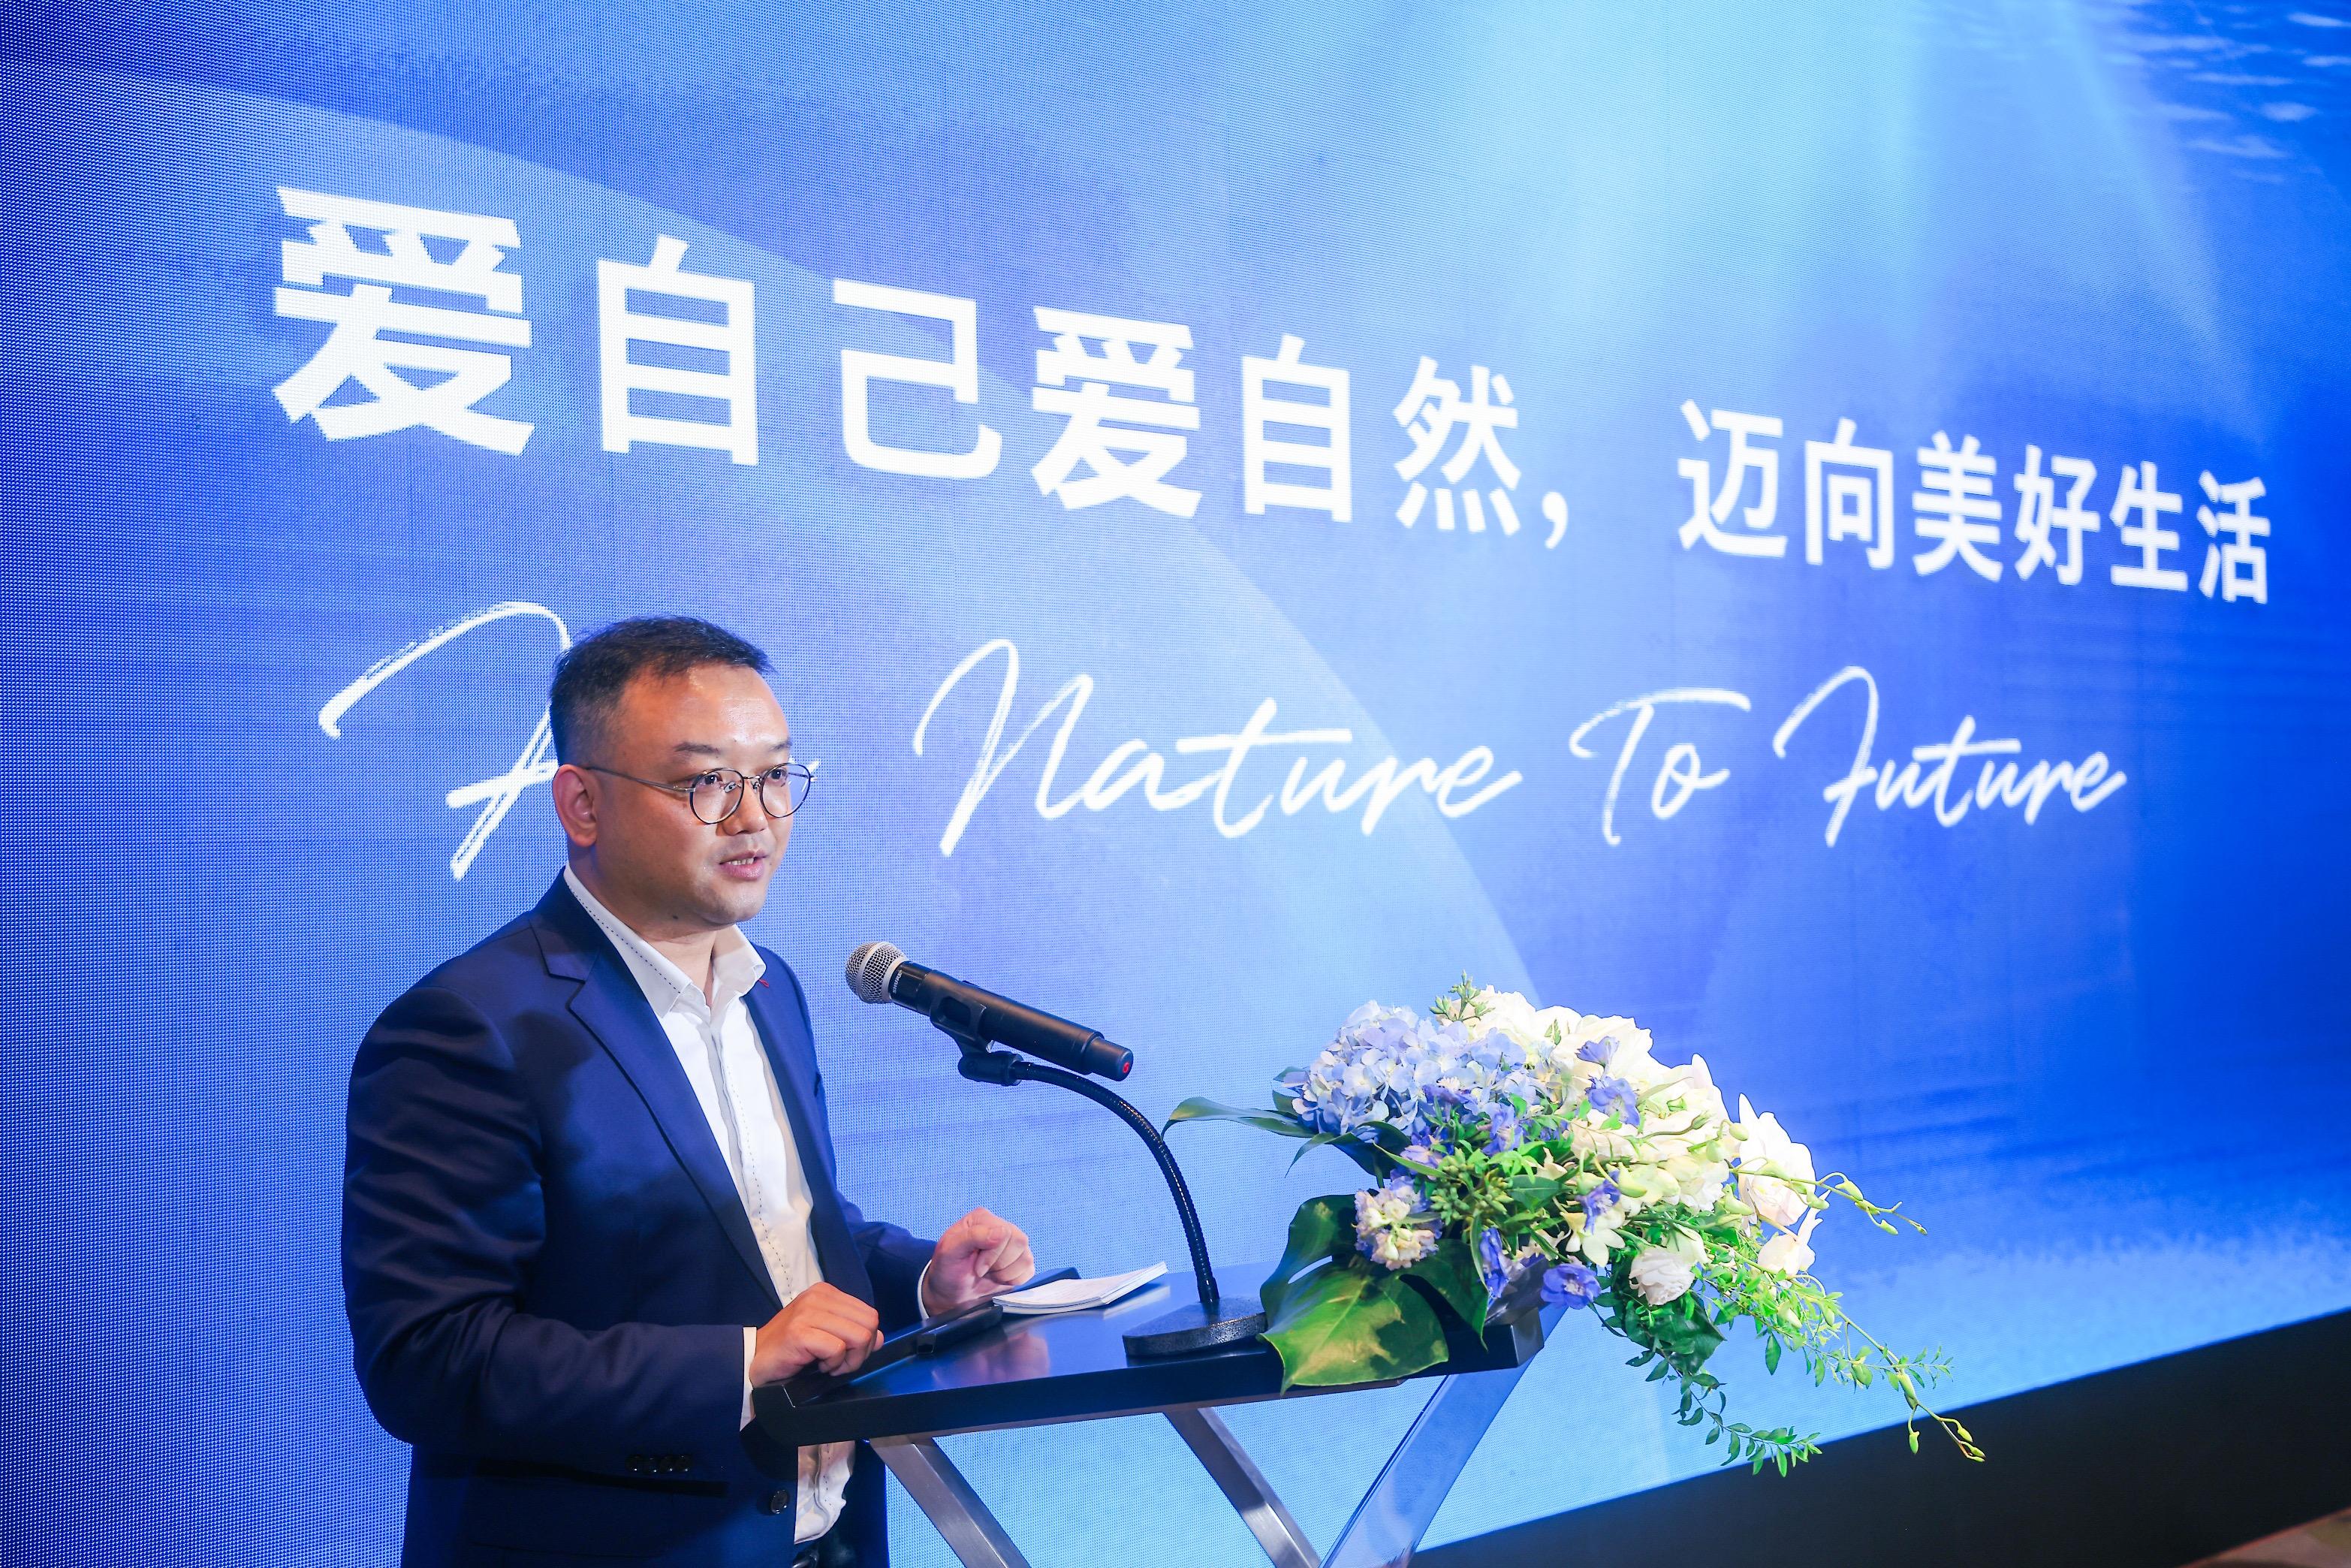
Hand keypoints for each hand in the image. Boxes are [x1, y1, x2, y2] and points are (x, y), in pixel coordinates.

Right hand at [750, 1283, 882, 1383]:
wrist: (753, 1360)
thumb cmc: (791, 1349)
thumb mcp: (826, 1334)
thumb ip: (852, 1331)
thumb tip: (880, 1337)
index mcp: (826, 1292)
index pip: (870, 1314)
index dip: (866, 1341)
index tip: (846, 1354)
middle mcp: (818, 1296)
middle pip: (869, 1324)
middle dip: (860, 1351)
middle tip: (839, 1363)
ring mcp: (808, 1312)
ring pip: (859, 1336)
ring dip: (847, 1360)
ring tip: (827, 1364)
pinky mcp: (800, 1332)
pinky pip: (838, 1350)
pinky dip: (832, 1364)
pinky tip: (817, 1365)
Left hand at [920, 1207, 1033, 1316]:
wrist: (951, 1294)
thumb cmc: (947, 1270)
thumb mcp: (949, 1251)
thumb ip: (973, 1236)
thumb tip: (1002, 1232)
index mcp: (983, 1219)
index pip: (1005, 1232)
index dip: (992, 1255)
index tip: (976, 1267)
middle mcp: (1001, 1227)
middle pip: (1020, 1242)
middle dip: (999, 1264)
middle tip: (981, 1270)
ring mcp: (1013, 1245)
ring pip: (1026, 1258)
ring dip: (1005, 1274)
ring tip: (989, 1274)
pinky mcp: (1020, 1262)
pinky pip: (1029, 1271)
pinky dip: (1014, 1280)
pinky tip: (998, 1278)